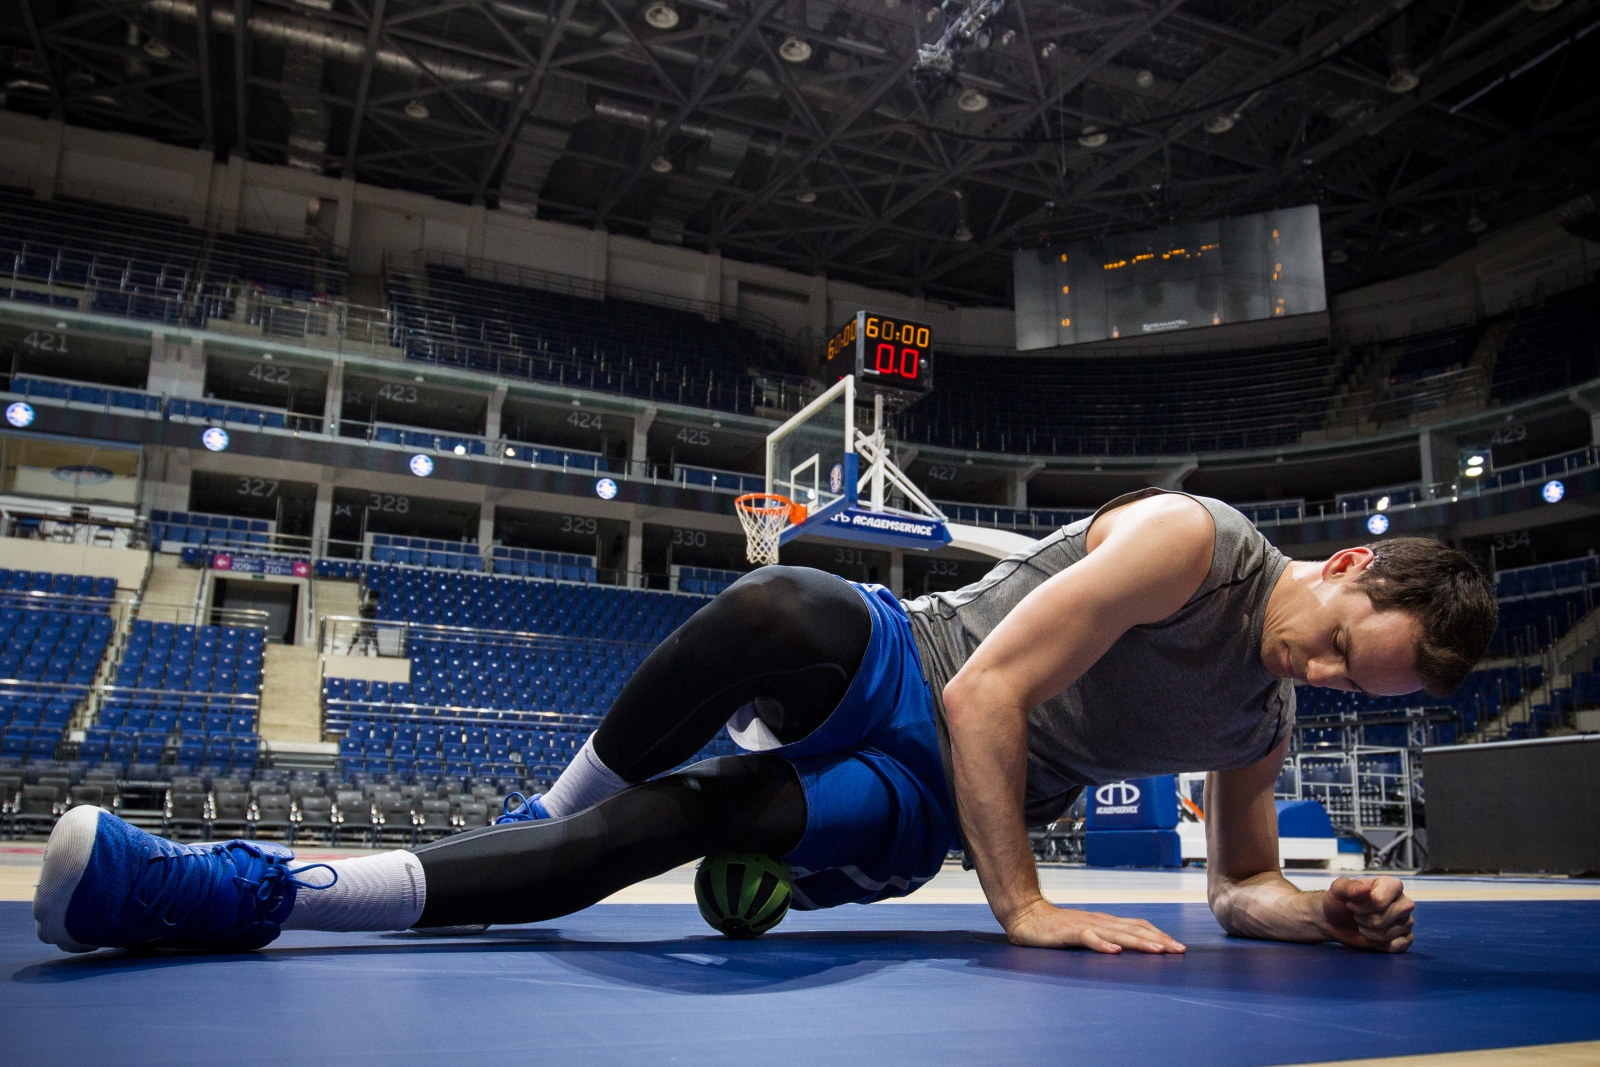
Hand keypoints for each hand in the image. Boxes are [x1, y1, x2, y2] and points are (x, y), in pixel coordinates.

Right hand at [1004, 897, 1186, 953]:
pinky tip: (1113, 952)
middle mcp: (1099, 921)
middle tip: (1178, 950)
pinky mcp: (1067, 932)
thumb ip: (1104, 939)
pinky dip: (1101, 945)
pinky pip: (1087, 938)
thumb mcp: (1085, 932)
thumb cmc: (1056, 927)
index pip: (1138, 925)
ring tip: (1157, 950)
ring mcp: (1084, 926)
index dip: (1159, 935)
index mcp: (1105, 922)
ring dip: (1138, 942)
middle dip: (1158, 940)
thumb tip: (1128, 950)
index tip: (1177, 947)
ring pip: (1116, 933)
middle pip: (1134, 929)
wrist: (1025, 914)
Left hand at [1321, 876, 1414, 952]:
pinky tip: (1372, 937)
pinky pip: (1397, 946)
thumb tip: (1365, 889)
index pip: (1379, 900)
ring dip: (1368, 932)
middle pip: (1383, 918)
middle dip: (1363, 920)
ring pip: (1387, 933)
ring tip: (1363, 924)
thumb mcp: (1338, 889)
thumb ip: (1348, 886)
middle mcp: (1404, 902)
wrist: (1337, 922)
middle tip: (1357, 915)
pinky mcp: (1406, 938)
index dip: (1362, 906)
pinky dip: (1378, 945)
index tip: (1351, 903)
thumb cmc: (1340, 901)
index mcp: (1392, 885)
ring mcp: (1407, 921)